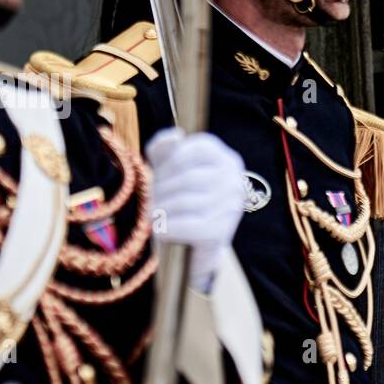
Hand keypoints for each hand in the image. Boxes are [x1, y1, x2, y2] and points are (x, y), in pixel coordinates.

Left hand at [147, 127, 246, 292]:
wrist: (197, 248)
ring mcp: (232, 206)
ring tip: (150, 215)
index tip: (156, 176)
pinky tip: (159, 229)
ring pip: (185, 201)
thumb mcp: (169, 170)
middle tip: (148, 201)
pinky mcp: (222, 231)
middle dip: (161, 188)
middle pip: (188, 177)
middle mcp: (235, 180)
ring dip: (160, 209)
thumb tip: (175, 135)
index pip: (194, 149)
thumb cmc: (181, 202)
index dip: (168, 163)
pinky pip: (187, 225)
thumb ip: (165, 148)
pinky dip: (167, 227)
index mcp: (226, 158)